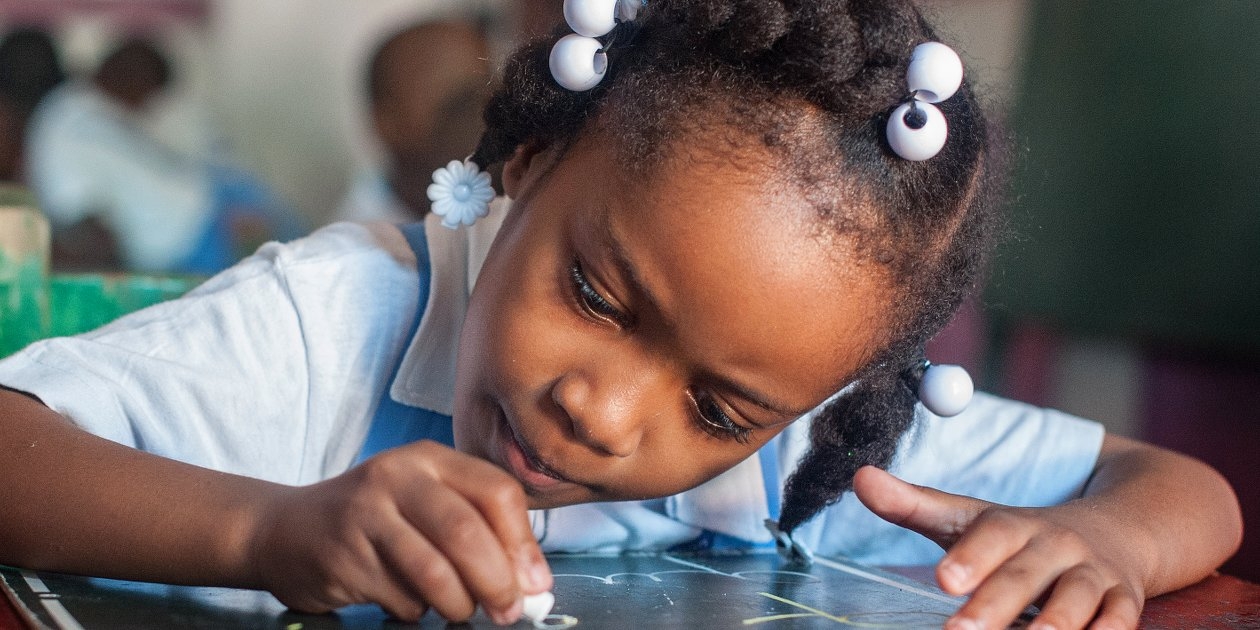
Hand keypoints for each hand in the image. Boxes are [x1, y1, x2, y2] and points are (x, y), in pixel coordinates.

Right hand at [246, 440, 551, 624]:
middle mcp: (396, 477)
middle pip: (466, 531)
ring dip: (459, 604)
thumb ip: (478, 527)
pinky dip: (417, 611)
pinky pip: (399, 596)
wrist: (285, 529)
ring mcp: (364, 515)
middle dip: (497, 581)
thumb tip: (531, 580)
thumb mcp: (425, 500)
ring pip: (433, 571)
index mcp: (429, 458)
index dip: (523, 542)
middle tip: (509, 611)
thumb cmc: (373, 518)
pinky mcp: (342, 556)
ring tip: (461, 612)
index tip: (535, 581)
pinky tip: (411, 604)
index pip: (496, 491)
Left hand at [853, 466, 1145, 629]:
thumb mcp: (970, 518)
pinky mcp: (1123, 604)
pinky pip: (1118, 623)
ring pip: (1077, 603)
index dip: (971, 556)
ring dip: (1052, 628)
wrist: (1118, 531)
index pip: (993, 533)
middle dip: (996, 605)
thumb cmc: (1021, 537)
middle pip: (1027, 576)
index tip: (944, 580)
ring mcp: (1094, 576)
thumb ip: (913, 505)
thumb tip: (860, 477)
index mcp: (1016, 524)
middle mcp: (1058, 546)